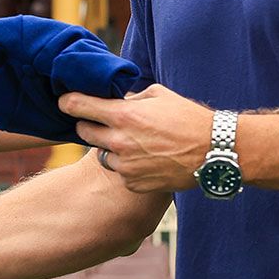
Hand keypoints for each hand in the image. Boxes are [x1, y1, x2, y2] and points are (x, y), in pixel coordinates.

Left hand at [60, 84, 213, 192]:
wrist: (214, 151)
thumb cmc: (188, 118)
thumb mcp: (159, 95)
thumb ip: (131, 97)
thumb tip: (116, 98)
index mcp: (123, 115)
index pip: (79, 106)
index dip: (68, 102)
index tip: (65, 101)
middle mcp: (119, 141)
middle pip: (83, 132)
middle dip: (90, 125)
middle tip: (104, 123)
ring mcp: (126, 165)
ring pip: (102, 155)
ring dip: (112, 148)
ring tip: (136, 143)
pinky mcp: (134, 183)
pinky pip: (120, 173)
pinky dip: (129, 167)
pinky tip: (148, 160)